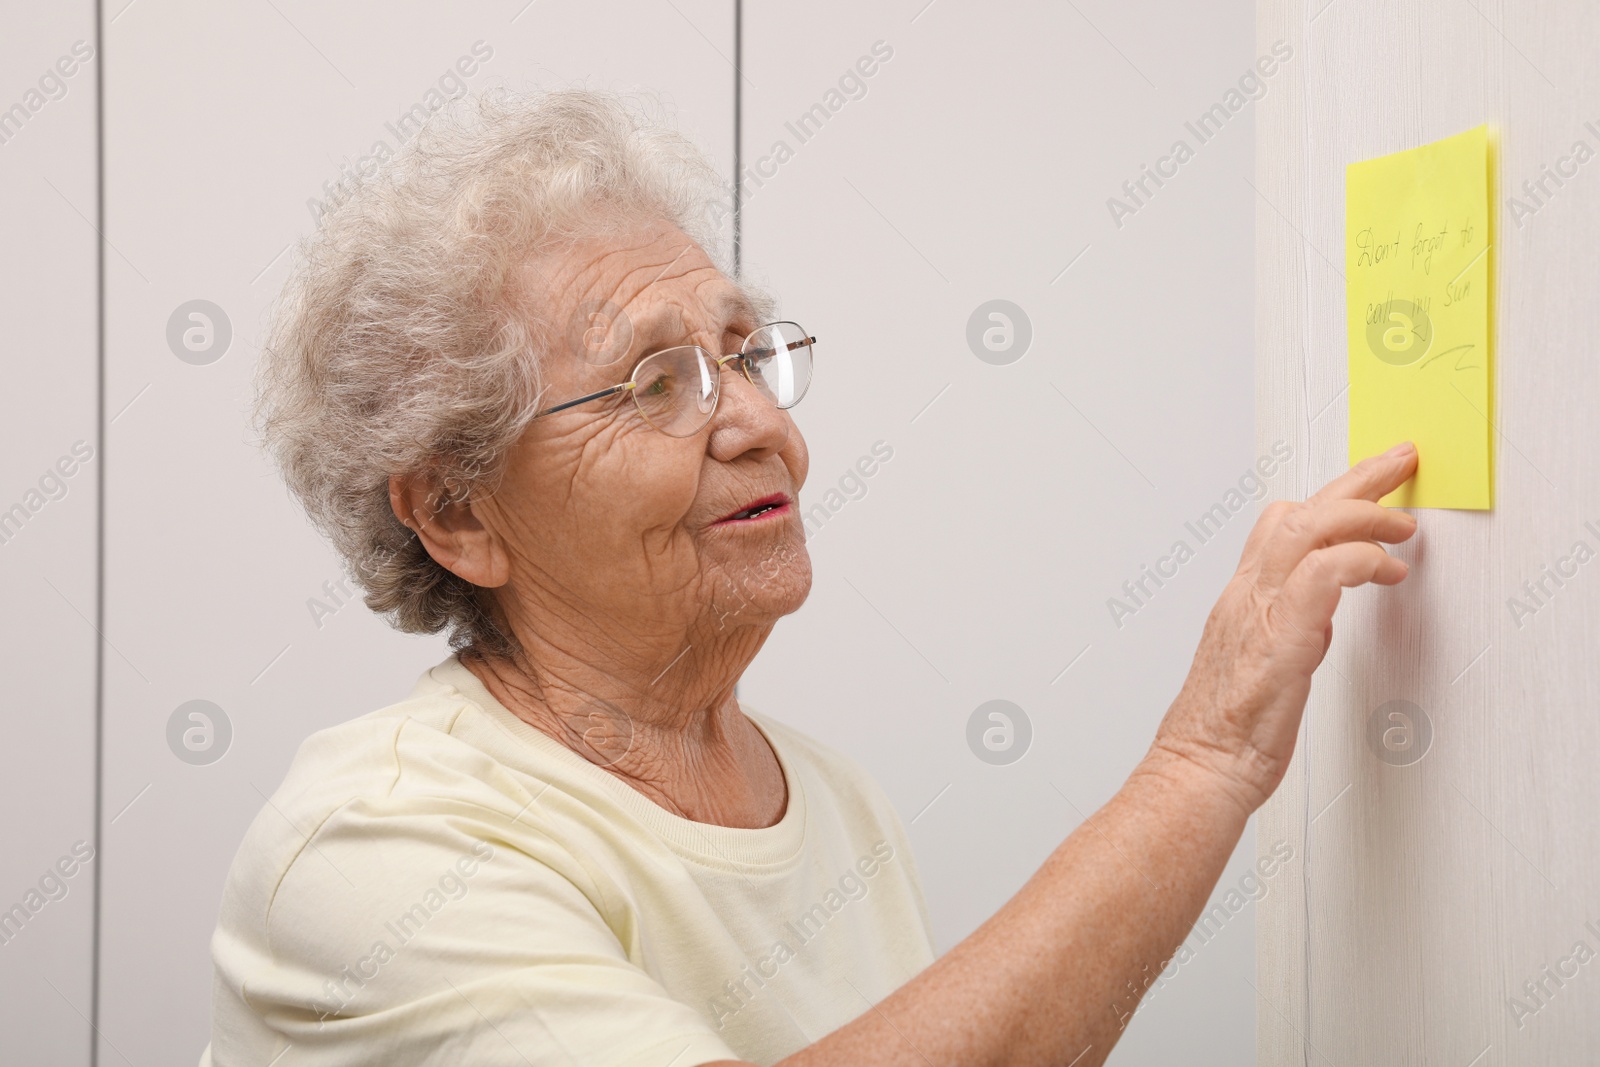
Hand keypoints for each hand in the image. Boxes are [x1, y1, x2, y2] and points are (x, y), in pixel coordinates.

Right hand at [1148, 442, 1419, 813]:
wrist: (1199, 772)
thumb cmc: (1226, 735)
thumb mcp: (1262, 665)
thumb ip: (1293, 629)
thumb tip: (1325, 614)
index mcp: (1241, 599)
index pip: (1281, 524)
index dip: (1330, 496)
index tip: (1371, 484)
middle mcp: (1246, 595)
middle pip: (1300, 510)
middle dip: (1357, 478)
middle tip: (1399, 461)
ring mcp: (1261, 613)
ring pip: (1309, 527)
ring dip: (1365, 514)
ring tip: (1403, 525)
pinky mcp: (1282, 639)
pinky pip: (1322, 573)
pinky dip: (1360, 559)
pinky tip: (1387, 571)